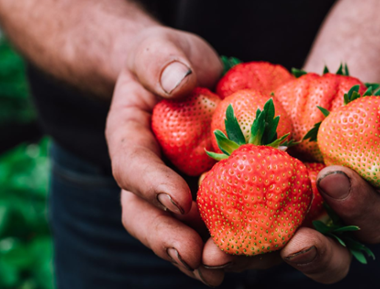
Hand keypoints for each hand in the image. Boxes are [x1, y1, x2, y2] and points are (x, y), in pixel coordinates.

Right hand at [106, 26, 221, 285]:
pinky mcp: (202, 201)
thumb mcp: (160, 49)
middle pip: (143, 216)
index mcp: (128, 138)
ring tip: (221, 272)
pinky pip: (207, 230)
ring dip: (196, 257)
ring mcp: (171, 192)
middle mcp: (144, 175)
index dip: (151, 186)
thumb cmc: (169, 61)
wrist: (183, 78)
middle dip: (167, 239)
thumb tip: (179, 81)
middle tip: (195, 256)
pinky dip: (226, 248)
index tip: (177, 200)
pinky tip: (251, 260)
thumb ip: (161, 60)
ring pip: (172, 233)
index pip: (131, 166)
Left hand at [197, 102, 379, 284]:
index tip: (334, 177)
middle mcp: (328, 228)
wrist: (302, 105)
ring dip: (252, 260)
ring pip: (275, 259)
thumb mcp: (375, 108)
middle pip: (327, 257)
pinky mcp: (248, 225)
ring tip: (224, 257)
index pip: (370, 222)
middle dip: (313, 251)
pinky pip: (237, 245)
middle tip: (294, 239)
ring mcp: (287, 231)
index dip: (357, 208)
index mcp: (364, 207)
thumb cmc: (344, 108)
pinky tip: (203, 246)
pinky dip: (221, 248)